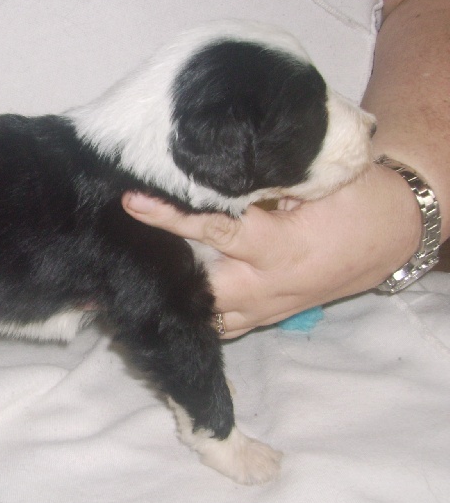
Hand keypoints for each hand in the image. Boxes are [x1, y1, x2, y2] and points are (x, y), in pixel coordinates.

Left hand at [123, 164, 422, 337]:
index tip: (132, 201)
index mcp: (276, 246)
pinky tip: (162, 305)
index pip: (212, 230)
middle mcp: (263, 285)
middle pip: (197, 288)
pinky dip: (193, 318)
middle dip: (156, 279)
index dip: (170, 217)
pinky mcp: (266, 317)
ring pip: (205, 317)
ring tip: (119, 295)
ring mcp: (264, 308)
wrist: (394, 236)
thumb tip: (210, 175)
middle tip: (109, 267)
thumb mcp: (316, 183)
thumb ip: (265, 183)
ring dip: (169, 303)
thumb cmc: (357, 201)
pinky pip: (221, 327)